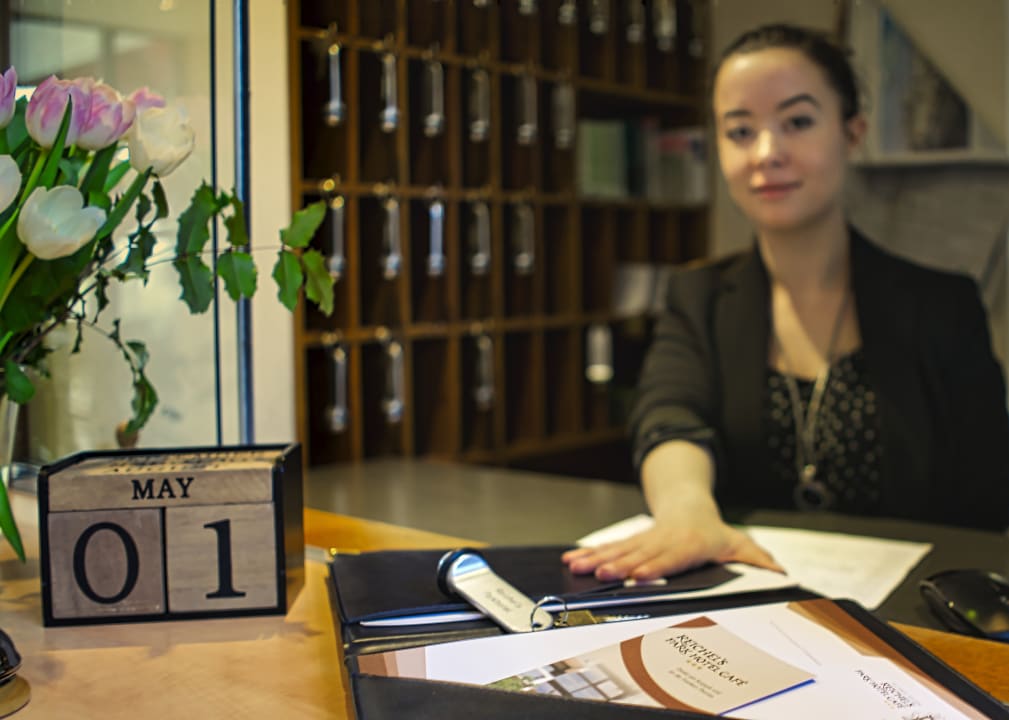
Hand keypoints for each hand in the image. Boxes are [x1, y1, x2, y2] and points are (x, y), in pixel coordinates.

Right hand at [561, 519, 781, 581]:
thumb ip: (758, 561)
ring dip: (597, 559)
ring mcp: (645, 540)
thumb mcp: (740, 546)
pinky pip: (609, 547)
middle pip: (640, 555)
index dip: (656, 567)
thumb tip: (780, 575)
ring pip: (619, 550)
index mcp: (691, 544)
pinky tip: (572, 559)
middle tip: (601, 576)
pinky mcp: (631, 541)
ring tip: (577, 567)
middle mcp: (664, 541)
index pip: (672, 558)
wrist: (690, 507)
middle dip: (619, 566)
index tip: (640, 577)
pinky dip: (590, 553)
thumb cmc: (716, 534)